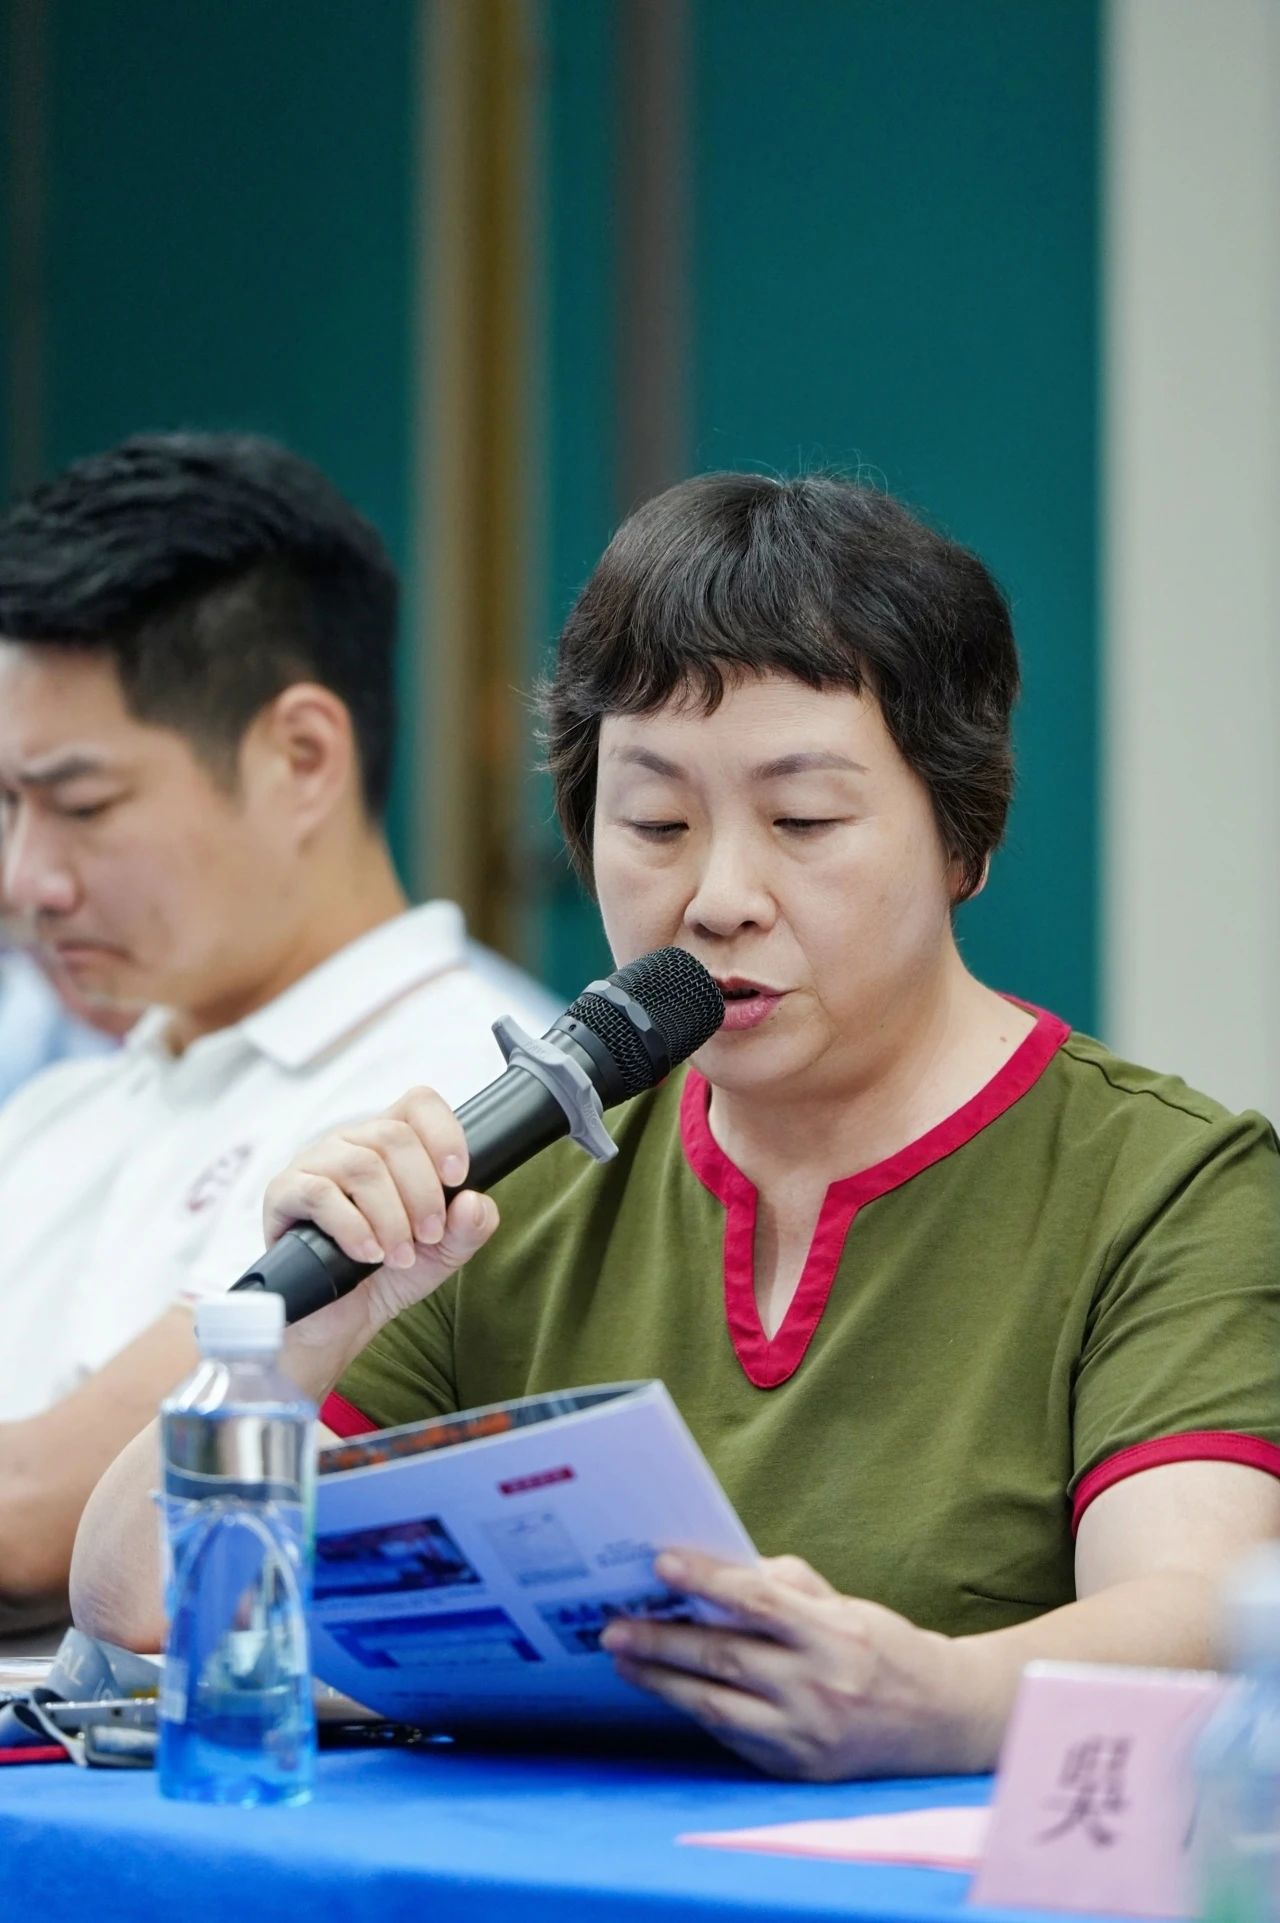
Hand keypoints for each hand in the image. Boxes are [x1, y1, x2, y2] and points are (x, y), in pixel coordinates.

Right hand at [261, 1086, 499, 1334]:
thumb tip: (473, 1201)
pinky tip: (368, 1254)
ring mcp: (314, 1164)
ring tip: (399, 1256)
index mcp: (390, 1145)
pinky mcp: (284, 1194)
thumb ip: (469, 1228)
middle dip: (422, 1193)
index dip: (444, 1133)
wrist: (335, 1320)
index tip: (458, 1178)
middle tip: (428, 1237)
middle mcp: (351, 1144)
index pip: (419, 1104)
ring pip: (362, 1165)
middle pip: (394, 1137)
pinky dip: (353, 1227)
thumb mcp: (443, 1254)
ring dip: (391, 1216)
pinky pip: (320, 1193)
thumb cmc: (385, 1274)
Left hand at [599, 1550, 974, 1780]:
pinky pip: (733, 1738)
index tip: (662, 1564)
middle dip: (662, 1640)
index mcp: (834, 1635)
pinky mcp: (796, 1770)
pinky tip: (669, 1690)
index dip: (706, 1581)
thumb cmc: (883, 1648)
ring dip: (662, 1681)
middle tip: (614, 1626)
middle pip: (725, 1658)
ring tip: (625, 1659)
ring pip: (717, 1706)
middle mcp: (819, 1688)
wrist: (941, 1720)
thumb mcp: (846, 1605)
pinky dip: (697, 1711)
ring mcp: (806, 1735)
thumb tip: (725, 1568)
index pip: (758, 1601)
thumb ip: (788, 1585)